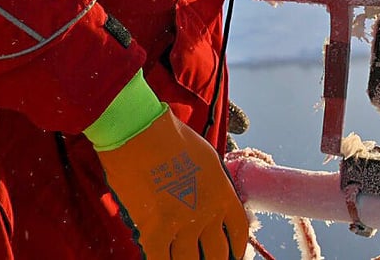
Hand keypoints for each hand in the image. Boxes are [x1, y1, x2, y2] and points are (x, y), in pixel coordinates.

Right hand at [97, 106, 248, 258]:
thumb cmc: (170, 136)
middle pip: (218, 254)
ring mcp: (181, 224)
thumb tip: (211, 200)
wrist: (141, 132)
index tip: (234, 254)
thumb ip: (213, 183)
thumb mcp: (206, 157)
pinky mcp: (153, 230)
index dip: (238, 248)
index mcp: (222, 193)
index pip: (239, 231)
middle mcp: (207, 213)